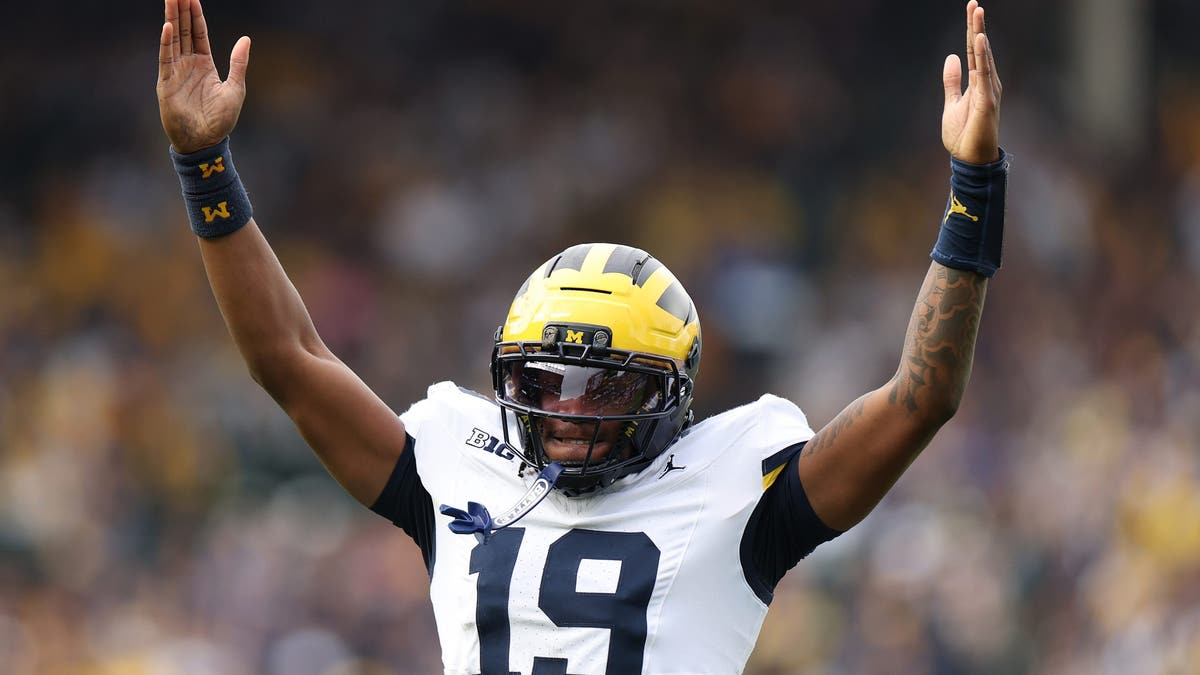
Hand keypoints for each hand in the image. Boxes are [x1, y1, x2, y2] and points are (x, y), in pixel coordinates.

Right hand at [157, 0, 250, 153]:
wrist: (206, 142)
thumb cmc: (221, 120)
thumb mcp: (235, 89)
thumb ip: (238, 63)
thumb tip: (246, 39)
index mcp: (205, 64)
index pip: (198, 33)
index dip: (195, 15)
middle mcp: (188, 65)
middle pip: (183, 31)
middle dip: (180, 10)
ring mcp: (176, 72)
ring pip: (173, 39)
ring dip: (172, 19)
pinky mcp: (166, 83)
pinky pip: (166, 58)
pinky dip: (166, 43)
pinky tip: (167, 27)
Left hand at [941, 1, 1000, 163]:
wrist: (969, 158)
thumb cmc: (963, 134)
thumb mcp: (951, 103)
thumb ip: (952, 81)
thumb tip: (951, 57)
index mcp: (977, 82)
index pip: (972, 51)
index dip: (970, 30)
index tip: (971, 9)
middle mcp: (986, 82)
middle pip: (979, 49)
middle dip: (976, 26)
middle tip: (974, 4)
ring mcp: (988, 90)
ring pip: (983, 57)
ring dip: (979, 35)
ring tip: (977, 13)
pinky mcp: (987, 101)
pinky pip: (984, 74)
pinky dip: (982, 57)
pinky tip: (979, 40)